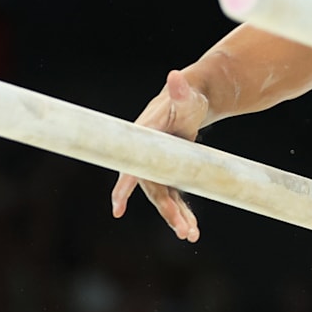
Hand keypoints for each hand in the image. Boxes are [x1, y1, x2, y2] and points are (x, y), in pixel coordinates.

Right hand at [110, 69, 209, 239]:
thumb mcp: (186, 95)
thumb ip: (180, 89)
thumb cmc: (187, 96)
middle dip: (166, 210)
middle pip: (153, 188)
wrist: (190, 101)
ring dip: (175, 217)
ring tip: (190, 235)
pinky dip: (182, 213)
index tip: (117, 206)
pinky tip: (193, 231)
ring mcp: (160, 167)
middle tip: (181, 229)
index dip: (125, 185)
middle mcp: (149, 157)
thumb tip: (176, 76)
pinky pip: (174, 198)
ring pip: (164, 198)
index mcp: (147, 138)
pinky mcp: (171, 174)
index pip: (134, 165)